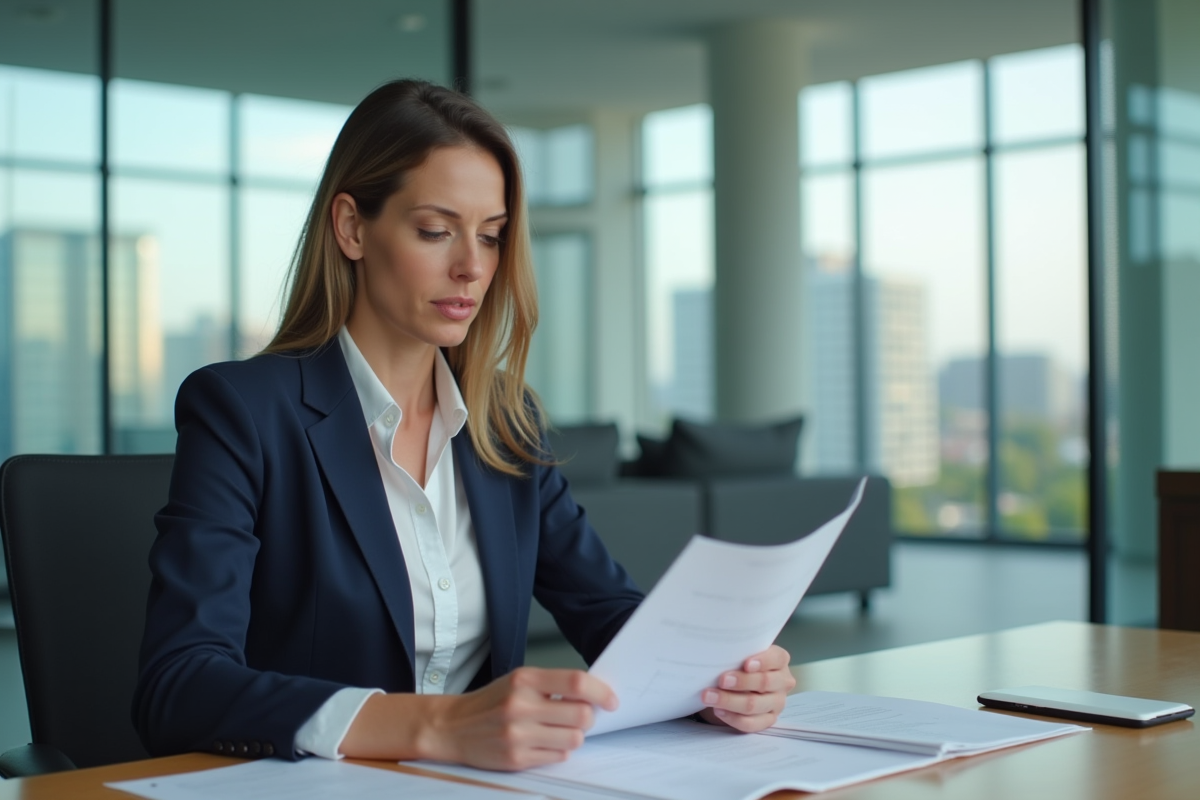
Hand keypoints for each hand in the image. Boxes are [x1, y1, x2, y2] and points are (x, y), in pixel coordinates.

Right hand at [423, 667, 617, 770]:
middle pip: (582, 714)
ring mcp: (518, 734)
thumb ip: (552, 684)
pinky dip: (558, 751)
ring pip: (574, 739)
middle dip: (589, 717)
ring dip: (574, 736)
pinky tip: (543, 743)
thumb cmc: (491, 702)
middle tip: (581, 716)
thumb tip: (594, 693)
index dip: (601, 691)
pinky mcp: (516, 758)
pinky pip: (558, 757)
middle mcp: (521, 706)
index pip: (576, 682)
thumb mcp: (518, 681)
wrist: (452, 727)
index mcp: (524, 680)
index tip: (611, 700)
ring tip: (559, 730)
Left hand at [698, 644, 795, 732]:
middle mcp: (783, 682)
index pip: (776, 658)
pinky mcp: (768, 720)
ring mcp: (777, 703)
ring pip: (754, 705)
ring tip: (709, 696)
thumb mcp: (741, 655)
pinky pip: (751, 724)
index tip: (746, 664)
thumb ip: (738, 653)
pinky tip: (718, 710)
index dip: (763, 661)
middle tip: (721, 680)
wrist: (737, 685)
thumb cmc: (740, 664)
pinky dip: (733, 718)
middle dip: (741, 682)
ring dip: (729, 701)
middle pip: (765, 683)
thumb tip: (718, 653)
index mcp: (780, 660)